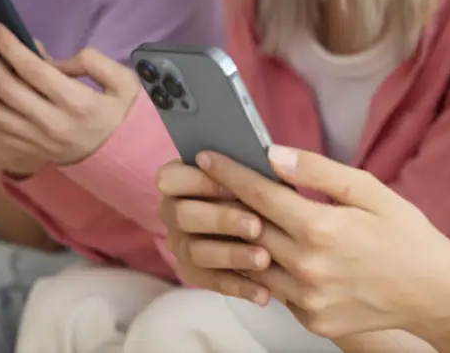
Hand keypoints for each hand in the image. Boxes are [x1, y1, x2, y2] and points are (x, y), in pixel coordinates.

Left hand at [0, 26, 140, 169]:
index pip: (35, 71)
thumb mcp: (123, 82)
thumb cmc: (120, 114)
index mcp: (78, 104)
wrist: (120, 158)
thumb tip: (55, 61)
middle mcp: (53, 125)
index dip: (11, 47)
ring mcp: (38, 143)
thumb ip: (92, 62)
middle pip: (8, 90)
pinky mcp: (29, 153)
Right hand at [157, 160, 274, 303]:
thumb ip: (261, 165)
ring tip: (264, 259)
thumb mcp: (263, 172)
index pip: (170, 178)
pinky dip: (238, 286)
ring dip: (231, 255)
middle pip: (183, 216)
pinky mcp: (195, 272)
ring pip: (196, 252)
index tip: (234, 187)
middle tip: (256, 226)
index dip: (200, 181)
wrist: (278, 228)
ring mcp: (180, 243)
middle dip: (221, 219)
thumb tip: (275, 157)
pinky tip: (264, 292)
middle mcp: (172, 211)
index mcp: (180, 178)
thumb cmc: (264, 189)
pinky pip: (211, 282)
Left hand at [197, 147, 449, 339]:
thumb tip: (273, 154)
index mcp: (321, 229)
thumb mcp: (369, 190)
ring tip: (228, 215)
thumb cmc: (406, 234)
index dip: (229, 173)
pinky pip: (275, 290)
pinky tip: (266, 249)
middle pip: (249, 227)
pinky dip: (266, 269)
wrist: (435, 293)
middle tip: (208, 181)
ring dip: (238, 239)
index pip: (259, 194)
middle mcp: (309, 267)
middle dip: (226, 202)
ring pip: (254, 263)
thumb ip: (317, 171)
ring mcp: (308, 299)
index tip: (207, 157)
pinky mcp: (312, 320)